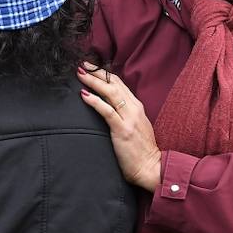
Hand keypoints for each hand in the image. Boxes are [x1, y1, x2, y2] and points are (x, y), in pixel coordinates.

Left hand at [77, 65, 161, 192]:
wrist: (151, 168)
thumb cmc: (141, 151)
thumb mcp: (136, 127)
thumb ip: (126, 116)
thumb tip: (110, 108)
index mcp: (137, 107)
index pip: (120, 84)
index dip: (105, 74)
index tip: (92, 67)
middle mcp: (134, 109)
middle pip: (114, 84)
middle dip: (97, 73)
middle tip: (82, 65)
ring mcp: (129, 119)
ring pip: (110, 93)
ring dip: (94, 82)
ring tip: (81, 74)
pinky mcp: (122, 130)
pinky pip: (107, 111)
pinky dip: (94, 101)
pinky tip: (84, 95)